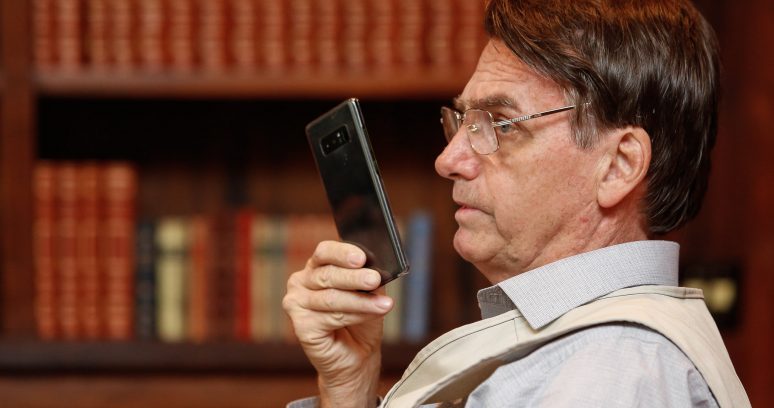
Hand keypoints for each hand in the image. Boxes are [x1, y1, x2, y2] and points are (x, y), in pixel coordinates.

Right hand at [283, 240, 393, 407]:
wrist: (357, 355)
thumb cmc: (361, 321)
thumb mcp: (369, 293)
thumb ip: (368, 279)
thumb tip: (376, 270)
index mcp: (317, 267)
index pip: (325, 251)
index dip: (343, 252)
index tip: (361, 257)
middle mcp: (301, 281)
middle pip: (327, 274)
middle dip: (354, 278)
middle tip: (375, 279)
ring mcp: (296, 303)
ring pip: (332, 298)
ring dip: (360, 301)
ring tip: (383, 304)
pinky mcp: (300, 325)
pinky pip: (330, 317)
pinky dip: (355, 315)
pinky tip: (371, 315)